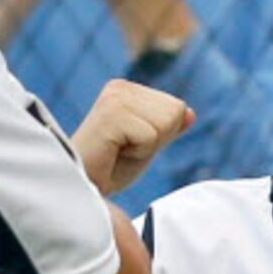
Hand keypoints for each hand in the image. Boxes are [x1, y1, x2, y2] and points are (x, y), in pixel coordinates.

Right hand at [70, 77, 193, 194]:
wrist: (82, 186)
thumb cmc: (108, 169)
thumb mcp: (146, 146)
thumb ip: (167, 128)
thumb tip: (190, 113)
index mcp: (127, 89)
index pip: (177, 107)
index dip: (161, 136)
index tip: (129, 145)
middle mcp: (120, 87)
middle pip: (175, 112)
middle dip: (156, 140)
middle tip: (123, 150)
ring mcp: (114, 98)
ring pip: (166, 123)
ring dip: (146, 147)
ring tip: (118, 151)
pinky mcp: (111, 115)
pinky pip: (151, 136)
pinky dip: (138, 153)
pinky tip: (113, 153)